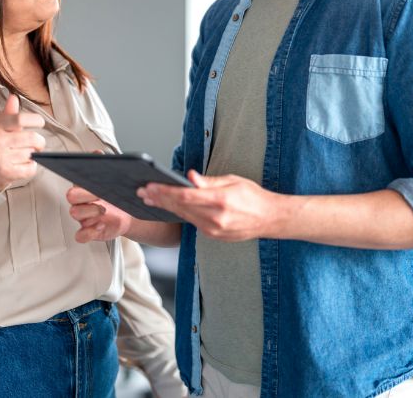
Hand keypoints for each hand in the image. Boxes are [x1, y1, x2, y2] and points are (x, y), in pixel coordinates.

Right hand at [0, 94, 45, 190]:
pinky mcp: (6, 173)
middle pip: (31, 138)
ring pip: (31, 154)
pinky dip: (31, 167)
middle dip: (39, 141)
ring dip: (32, 155)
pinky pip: (30, 168)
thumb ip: (6, 114)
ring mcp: (1, 159)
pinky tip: (24, 164)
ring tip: (24, 154)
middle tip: (38, 143)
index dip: (35, 119)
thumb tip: (14, 98)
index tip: (40, 122)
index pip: (20, 119)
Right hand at [66, 186, 133, 242]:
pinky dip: (89, 232)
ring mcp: (84, 218)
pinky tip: (101, 226)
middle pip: (71, 196)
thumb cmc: (120, 201)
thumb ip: (118, 183)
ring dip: (90, 212)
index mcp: (87, 189)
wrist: (128, 218)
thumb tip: (127, 182)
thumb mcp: (119, 189)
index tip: (99, 187)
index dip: (86, 185)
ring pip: (74, 213)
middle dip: (86, 195)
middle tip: (101, 198)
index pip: (77, 181)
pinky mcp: (88, 232)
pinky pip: (80, 235)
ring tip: (104, 212)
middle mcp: (83, 202)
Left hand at [138, 170, 278, 241]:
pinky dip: (179, 214)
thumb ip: (208, 181)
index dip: (165, 191)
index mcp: (220, 201)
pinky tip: (168, 207)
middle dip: (159, 198)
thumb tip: (188, 177)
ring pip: (183, 217)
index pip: (185, 196)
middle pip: (180, 208)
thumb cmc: (253, 197)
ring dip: (165, 207)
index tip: (151, 185)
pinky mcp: (213, 236)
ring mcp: (214, 230)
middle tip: (142, 191)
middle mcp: (215, 219)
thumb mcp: (233, 181)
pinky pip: (191, 223)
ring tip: (150, 198)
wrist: (270, 219)